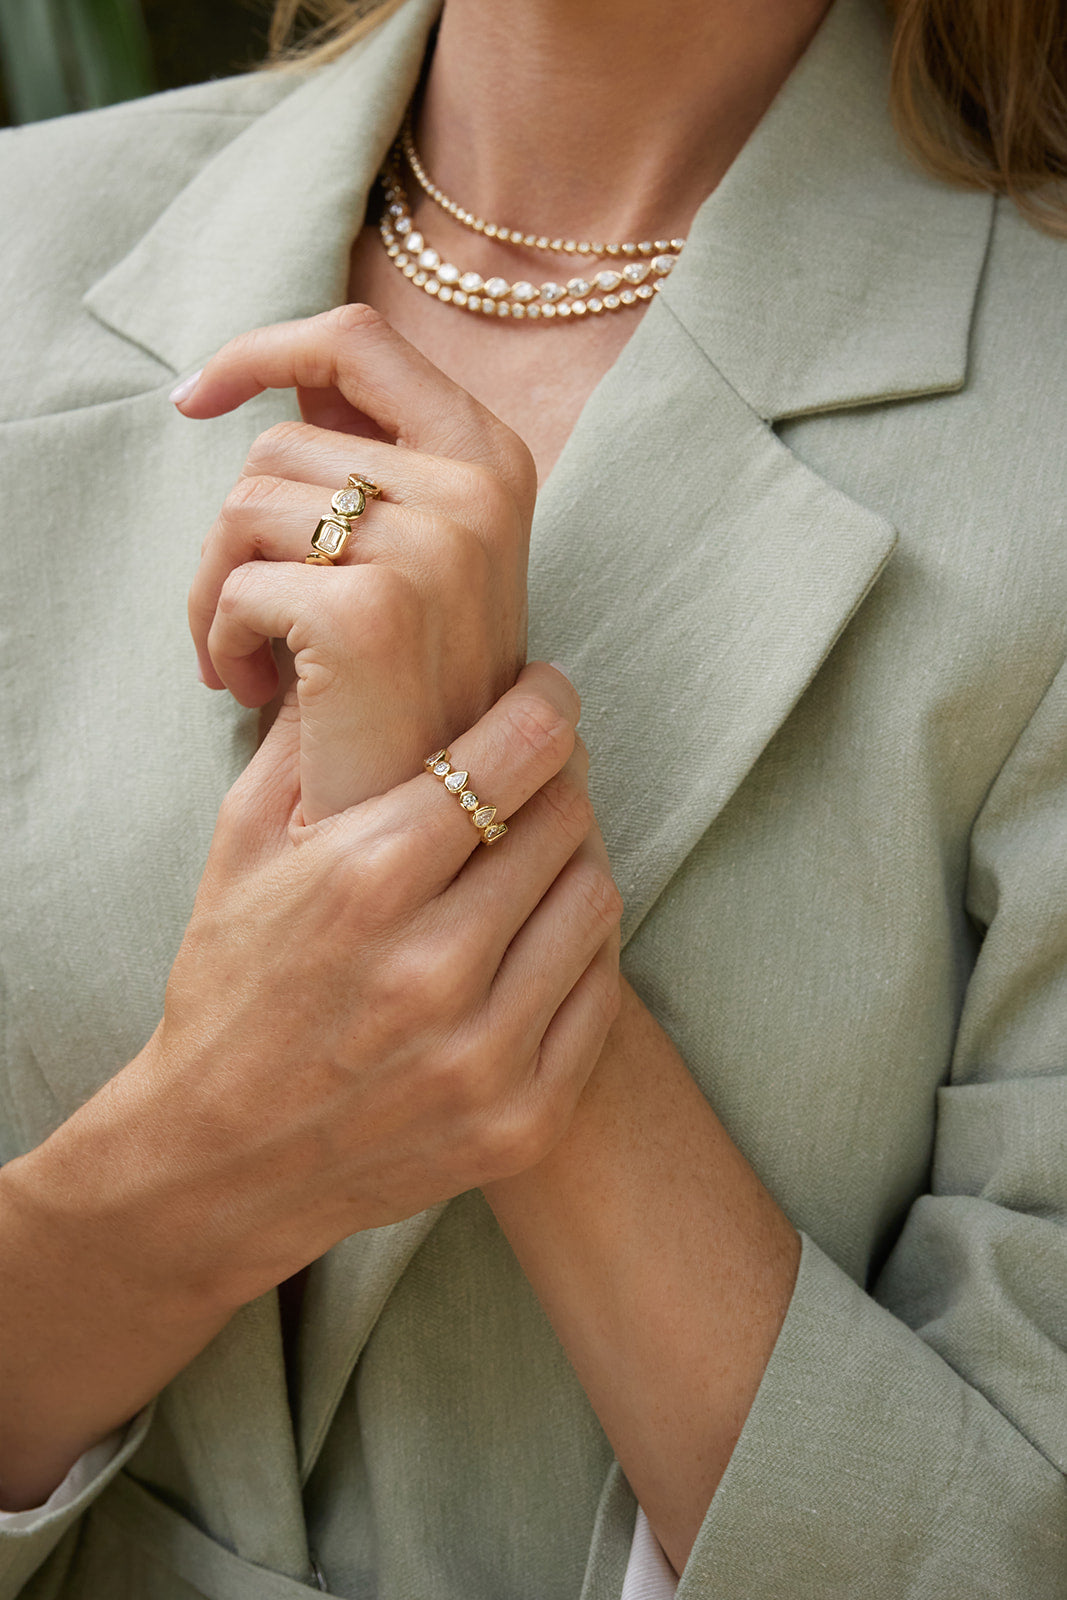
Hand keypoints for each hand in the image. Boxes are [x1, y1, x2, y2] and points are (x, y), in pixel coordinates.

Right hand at [73, 663, 620, 1311]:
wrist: (220, 1164)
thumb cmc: (230, 988)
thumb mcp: (239, 847)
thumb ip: (306, 741)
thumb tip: (363, 654)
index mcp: (365, 880)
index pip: (515, 755)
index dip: (544, 706)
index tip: (546, 697)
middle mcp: (433, 966)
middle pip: (566, 819)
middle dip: (553, 783)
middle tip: (530, 784)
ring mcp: (483, 1052)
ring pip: (595, 898)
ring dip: (573, 863)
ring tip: (532, 862)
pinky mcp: (520, 1119)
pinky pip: (602, 993)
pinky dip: (581, 950)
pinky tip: (538, 937)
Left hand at [182, 304, 535, 820]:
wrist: (438, 812)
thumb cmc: (411, 686)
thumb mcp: (419, 553)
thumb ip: (372, 458)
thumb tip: (287, 373)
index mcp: (493, 459)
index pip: (357, 342)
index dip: (262, 351)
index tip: (195, 399)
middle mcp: (477, 490)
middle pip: (278, 440)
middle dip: (232, 528)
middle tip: (237, 605)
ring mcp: (434, 547)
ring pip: (244, 506)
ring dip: (216, 587)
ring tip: (243, 654)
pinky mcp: (373, 612)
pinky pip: (237, 583)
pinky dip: (218, 639)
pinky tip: (245, 689)